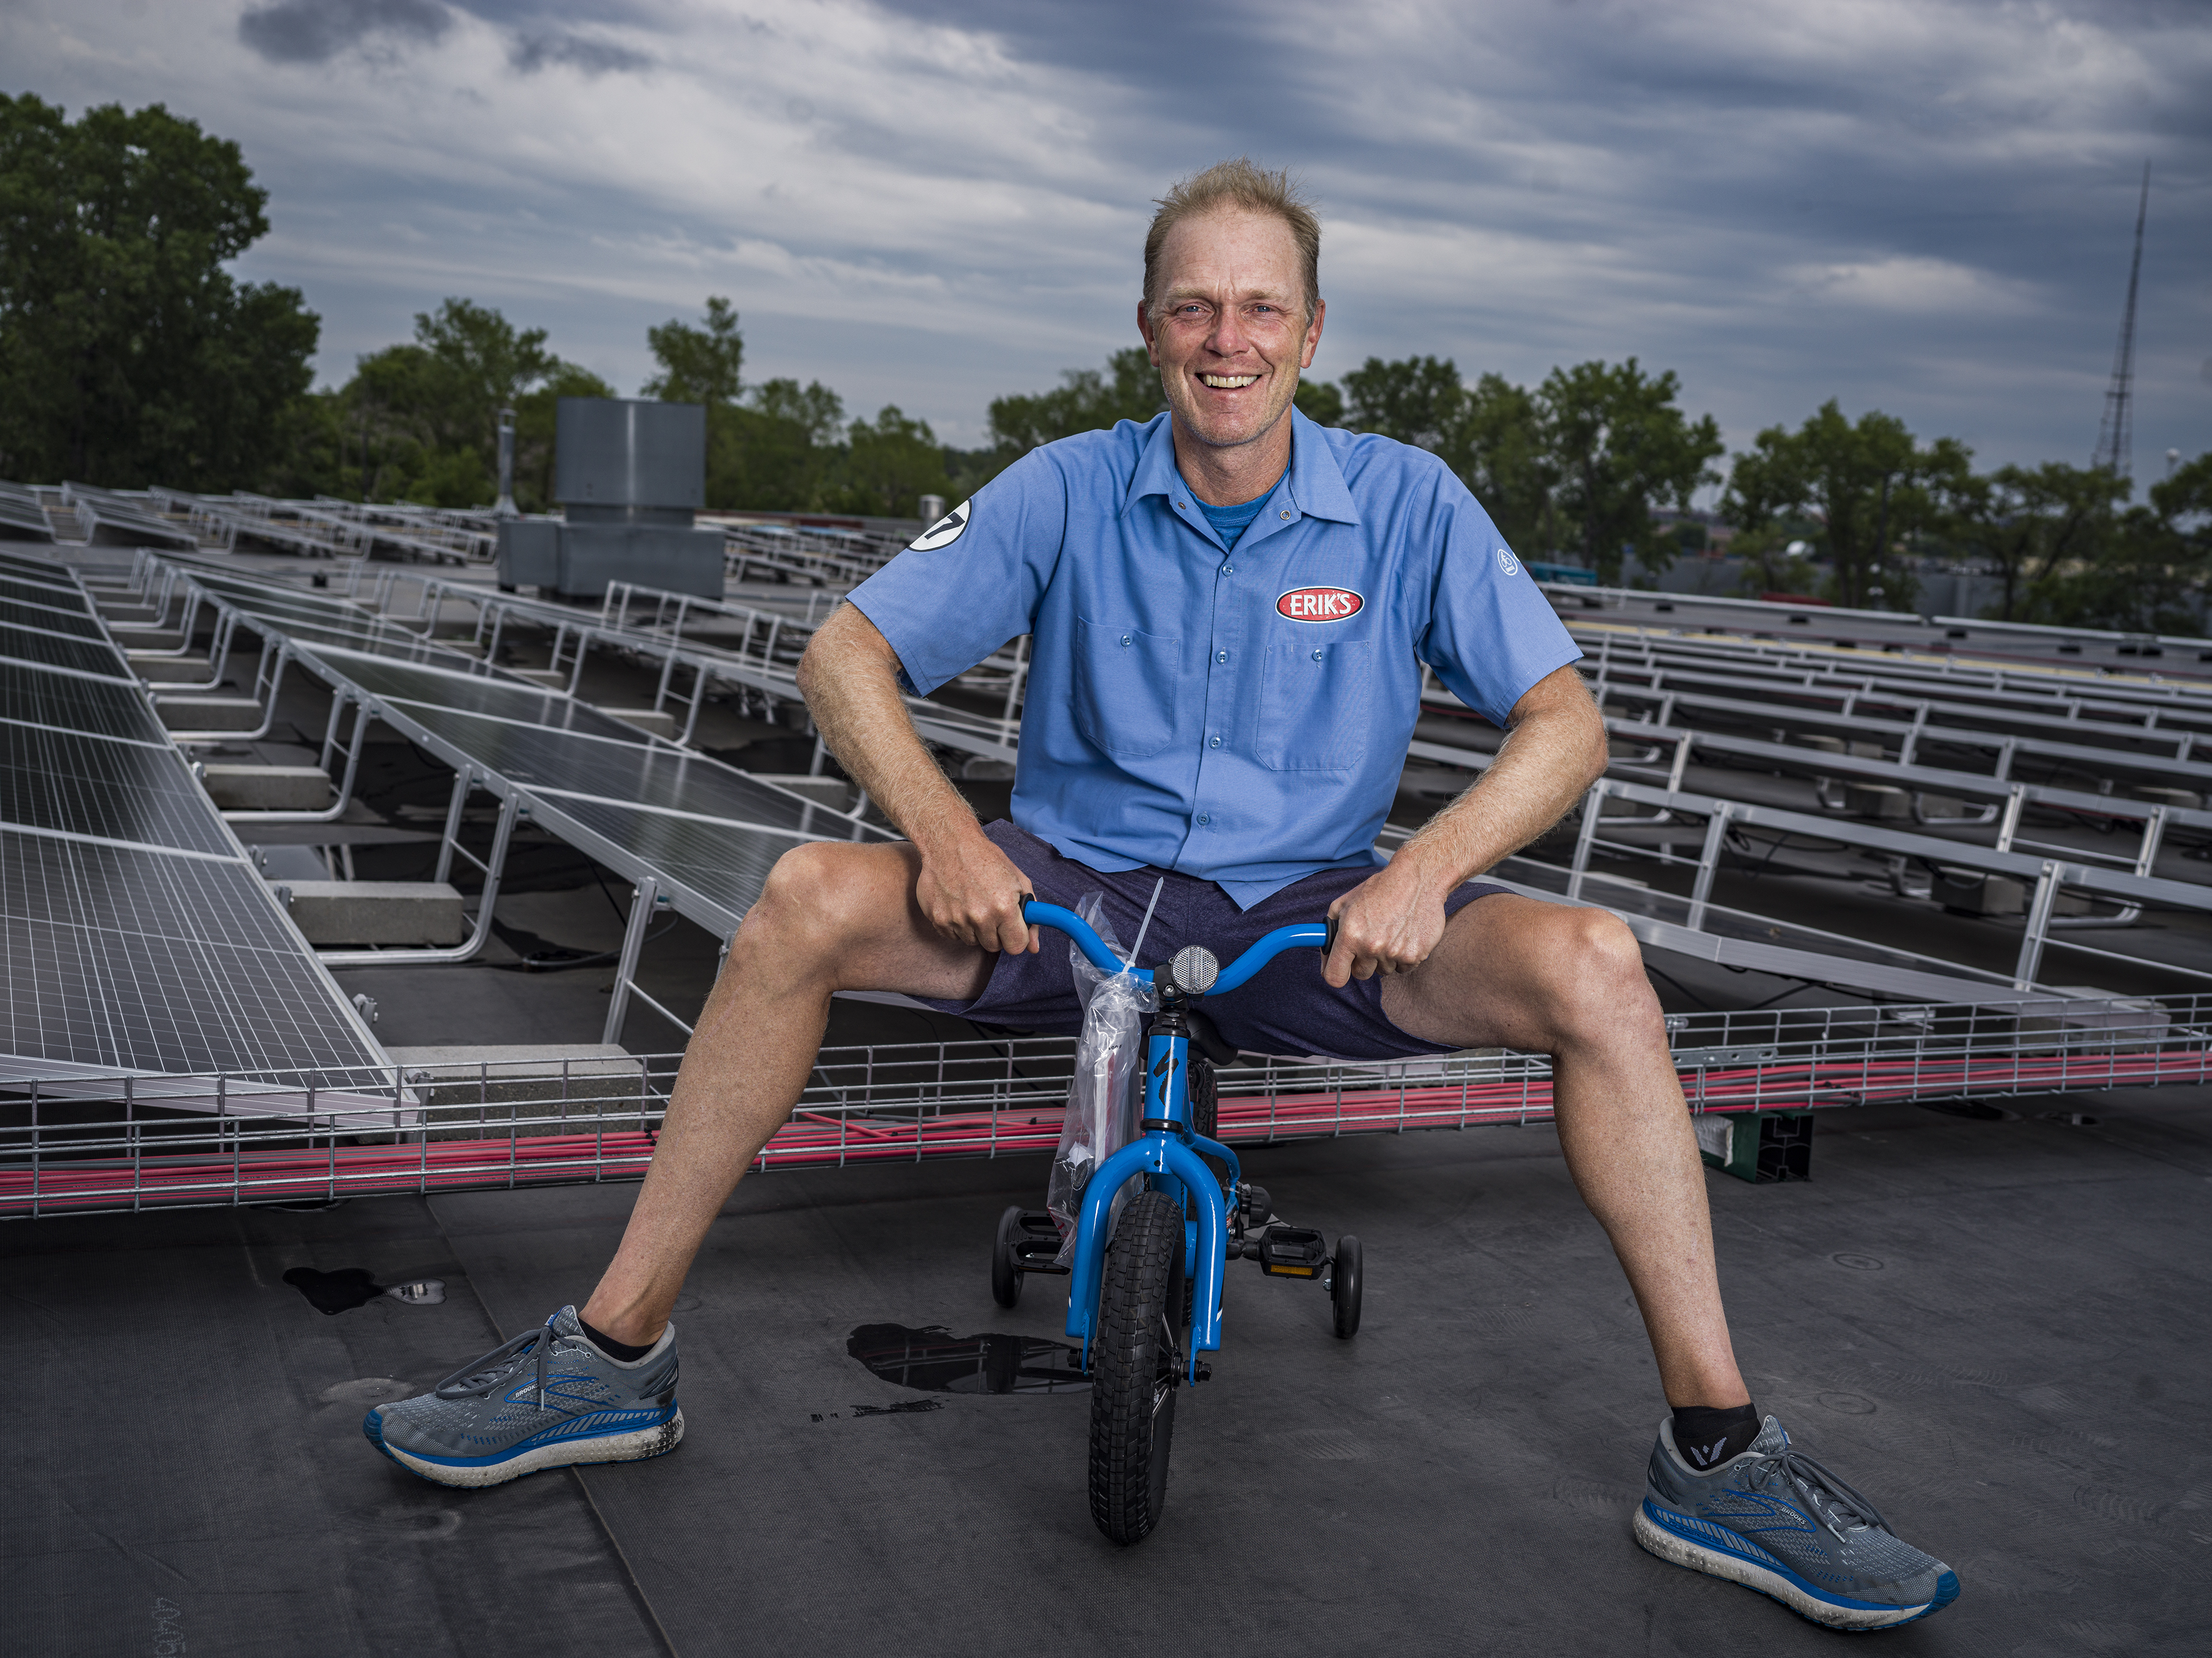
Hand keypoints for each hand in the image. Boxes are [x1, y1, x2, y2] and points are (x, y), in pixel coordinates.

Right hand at [915, 829, 1037, 955]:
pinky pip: (953, 936)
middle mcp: (980, 917)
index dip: (1016, 937)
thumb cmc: (986, 859)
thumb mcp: (1018, 881)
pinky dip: (957, 925)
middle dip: (996, 933)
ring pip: (972, 942)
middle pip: (993, 946)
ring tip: (973, 904)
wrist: (950, 844)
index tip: (1012, 929)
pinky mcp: (938, 919)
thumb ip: (1031, 917)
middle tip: (991, 911)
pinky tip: (959, 904)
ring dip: (975, 929)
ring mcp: (956, 919)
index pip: (1016, 947)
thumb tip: (1033, 948)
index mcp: (1004, 908)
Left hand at [1322, 859, 1450, 987]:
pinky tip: (1404, 936)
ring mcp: (1395, 953)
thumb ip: (1329, 931)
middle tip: (1371, 940)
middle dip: (1363, 961)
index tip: (1340, 970)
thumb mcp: (1345, 903)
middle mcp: (1371, 947)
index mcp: (1350, 935)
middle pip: (1361, 974)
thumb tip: (1325, 955)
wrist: (1418, 879)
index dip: (1335, 974)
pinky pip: (1403, 968)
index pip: (1335, 976)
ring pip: (1383, 971)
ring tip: (1391, 932)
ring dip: (1384, 958)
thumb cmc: (1380, 889)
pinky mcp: (1416, 955)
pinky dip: (1403, 956)